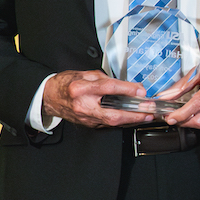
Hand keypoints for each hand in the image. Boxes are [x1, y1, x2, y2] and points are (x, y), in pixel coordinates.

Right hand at [41, 70, 156, 128]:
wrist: (50, 97)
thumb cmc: (67, 83)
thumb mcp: (86, 74)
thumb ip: (106, 79)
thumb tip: (127, 86)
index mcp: (80, 89)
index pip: (108, 88)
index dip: (127, 89)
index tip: (141, 90)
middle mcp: (82, 105)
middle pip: (112, 114)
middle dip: (134, 114)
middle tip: (149, 111)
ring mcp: (85, 118)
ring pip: (112, 122)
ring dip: (132, 119)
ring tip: (147, 115)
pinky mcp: (88, 124)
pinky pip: (108, 124)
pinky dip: (122, 121)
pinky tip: (133, 118)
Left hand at [158, 56, 199, 128]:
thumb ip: (182, 84)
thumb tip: (166, 95)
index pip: (198, 103)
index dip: (183, 113)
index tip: (171, 117)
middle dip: (184, 122)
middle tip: (173, 118)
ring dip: (190, 122)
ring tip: (181, 115)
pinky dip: (199, 119)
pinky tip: (194, 113)